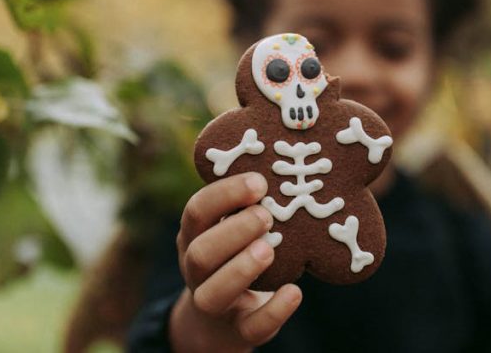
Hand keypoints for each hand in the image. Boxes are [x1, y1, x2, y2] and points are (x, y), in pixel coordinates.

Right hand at [170, 172, 302, 351]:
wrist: (219, 320)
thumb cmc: (234, 255)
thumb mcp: (229, 227)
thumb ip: (247, 204)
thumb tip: (287, 161)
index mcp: (195, 236)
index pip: (197, 211)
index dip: (225, 194)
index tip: (259, 182)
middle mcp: (196, 269)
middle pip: (200, 252)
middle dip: (233, 231)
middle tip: (266, 216)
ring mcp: (213, 303)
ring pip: (213, 292)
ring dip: (242, 268)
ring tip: (270, 249)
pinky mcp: (237, 330)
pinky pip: (250, 327)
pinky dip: (273, 311)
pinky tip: (295, 292)